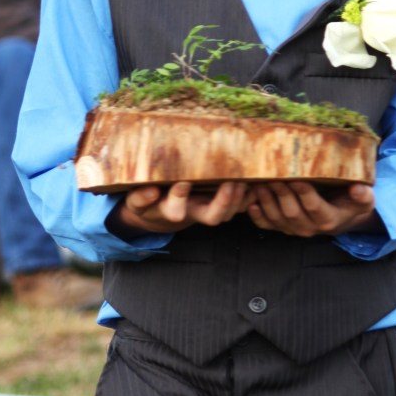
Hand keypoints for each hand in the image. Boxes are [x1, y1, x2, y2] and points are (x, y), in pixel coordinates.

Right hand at [116, 181, 254, 233]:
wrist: (163, 209)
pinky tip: (257, 179)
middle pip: (214, 216)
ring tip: (245, 178)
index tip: (181, 183)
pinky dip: (251, 195)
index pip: (174, 209)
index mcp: (171, 210)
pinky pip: (242, 204)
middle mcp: (195, 212)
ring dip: (240, 197)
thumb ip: (141, 197)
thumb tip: (151, 191)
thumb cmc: (149, 202)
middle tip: (230, 184)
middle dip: (224, 203)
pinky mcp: (223, 203)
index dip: (178, 199)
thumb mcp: (138, 201)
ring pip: (231, 211)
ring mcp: (211, 209)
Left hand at [246, 181, 376, 237]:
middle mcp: (309, 228)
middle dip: (280, 192)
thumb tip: (359, 189)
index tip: (295, 176)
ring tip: (259, 182)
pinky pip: (267, 225)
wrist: (340, 217)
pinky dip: (257, 216)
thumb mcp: (364, 201)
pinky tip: (251, 203)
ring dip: (266, 200)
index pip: (313, 206)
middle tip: (271, 174)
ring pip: (276, 218)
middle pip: (291, 211)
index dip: (303, 192)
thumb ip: (364, 195)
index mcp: (327, 220)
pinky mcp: (282, 228)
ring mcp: (293, 229)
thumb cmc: (350, 203)